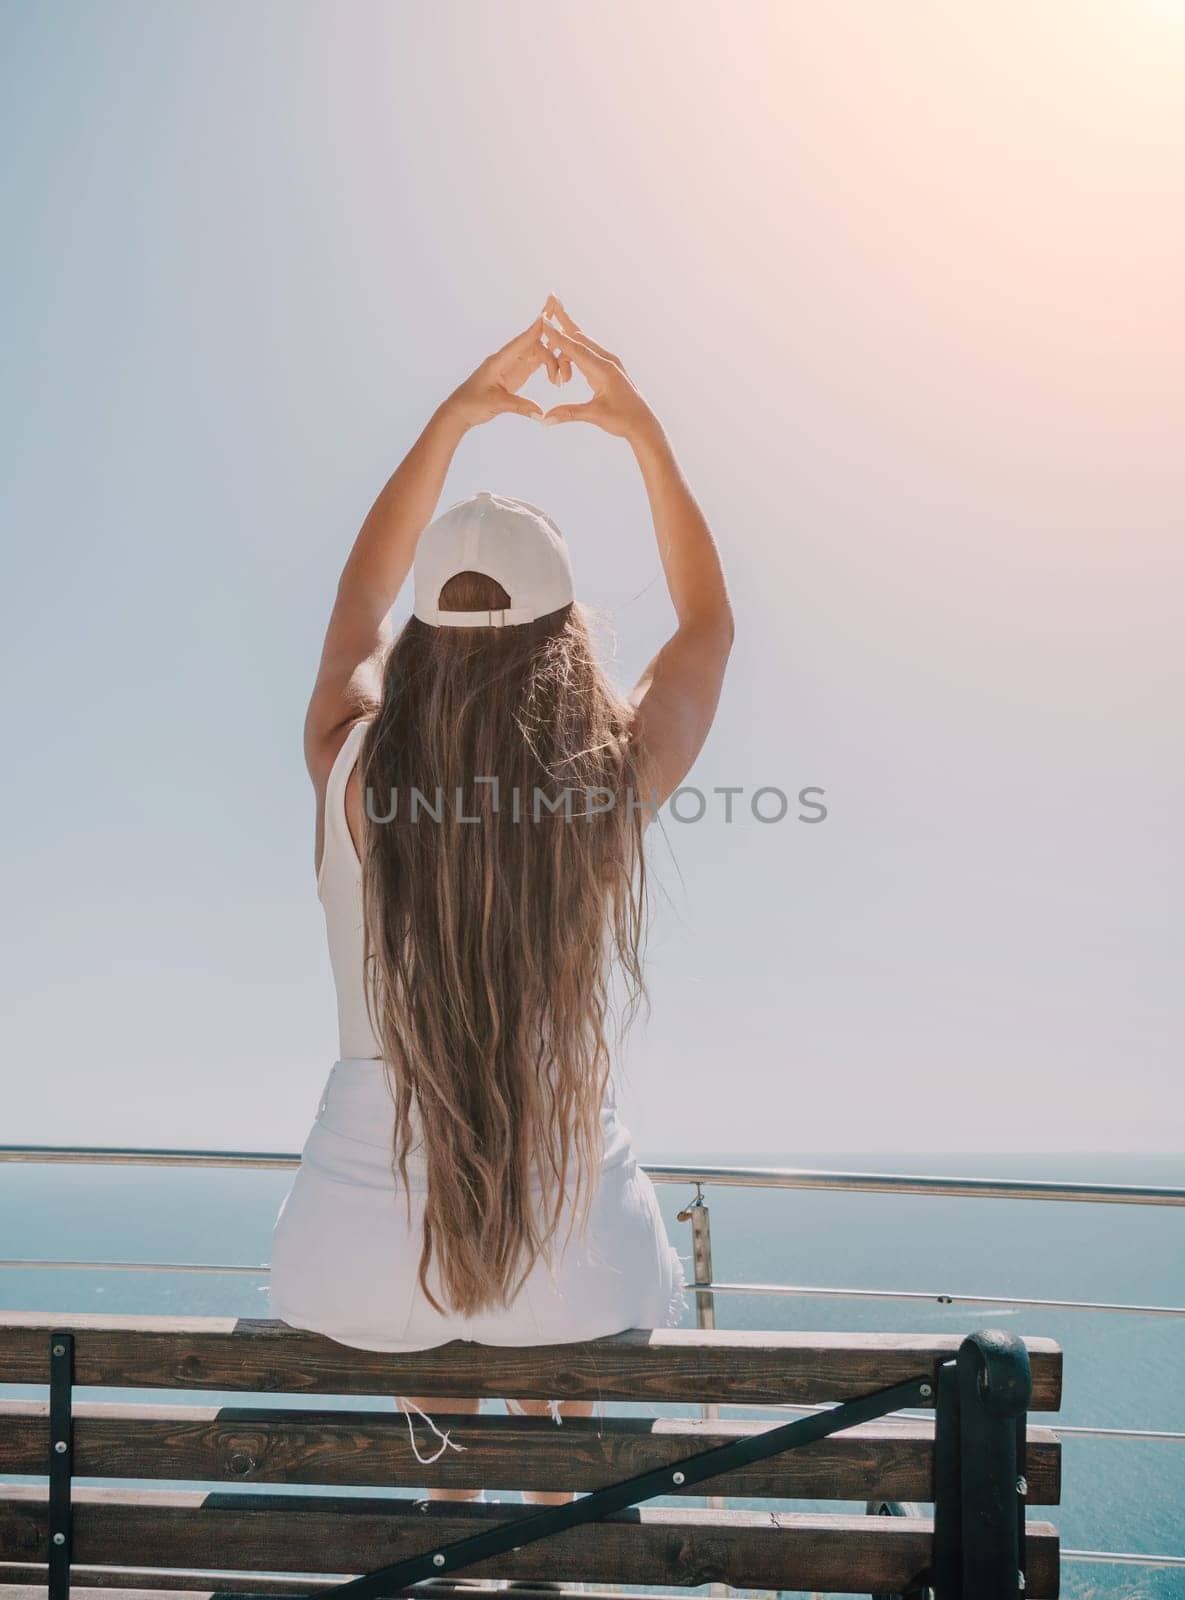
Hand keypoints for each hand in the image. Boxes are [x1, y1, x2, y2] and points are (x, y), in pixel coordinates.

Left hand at [444, 313, 561, 426]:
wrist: (461, 411)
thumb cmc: (472, 403)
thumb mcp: (496, 404)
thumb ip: (519, 406)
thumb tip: (541, 413)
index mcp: (499, 361)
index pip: (521, 342)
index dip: (535, 329)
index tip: (548, 315)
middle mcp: (506, 359)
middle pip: (533, 346)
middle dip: (551, 349)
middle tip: (567, 348)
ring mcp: (512, 366)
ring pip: (536, 354)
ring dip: (551, 357)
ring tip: (568, 357)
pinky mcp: (515, 375)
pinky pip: (533, 363)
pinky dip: (547, 363)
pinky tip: (558, 358)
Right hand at [540, 296, 657, 439]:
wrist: (643, 424)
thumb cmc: (622, 420)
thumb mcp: (595, 415)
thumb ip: (568, 413)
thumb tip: (545, 419)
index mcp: (604, 369)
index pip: (575, 348)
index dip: (557, 335)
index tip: (543, 320)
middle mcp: (607, 361)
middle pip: (579, 337)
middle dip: (562, 321)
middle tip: (550, 299)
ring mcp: (608, 363)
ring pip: (583, 344)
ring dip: (566, 344)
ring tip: (554, 342)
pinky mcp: (608, 368)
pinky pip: (587, 353)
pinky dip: (573, 351)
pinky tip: (565, 349)